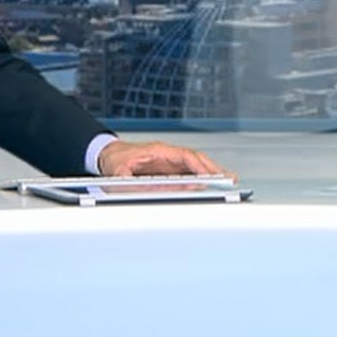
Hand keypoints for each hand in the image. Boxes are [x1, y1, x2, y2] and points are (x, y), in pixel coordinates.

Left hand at [96, 139, 231, 179]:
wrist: (107, 155)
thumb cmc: (114, 160)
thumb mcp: (117, 171)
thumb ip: (127, 179)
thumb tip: (137, 185)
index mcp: (157, 151)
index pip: (184, 156)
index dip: (198, 167)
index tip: (208, 177)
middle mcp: (166, 154)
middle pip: (195, 159)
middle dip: (213, 169)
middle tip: (229, 179)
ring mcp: (169, 161)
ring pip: (195, 165)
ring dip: (211, 172)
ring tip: (227, 181)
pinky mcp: (168, 169)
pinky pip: (189, 171)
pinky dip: (202, 177)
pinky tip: (210, 184)